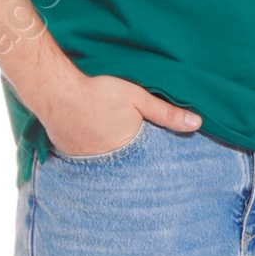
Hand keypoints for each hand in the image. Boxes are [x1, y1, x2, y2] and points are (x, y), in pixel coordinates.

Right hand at [39, 73, 202, 156]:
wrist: (57, 92)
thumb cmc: (99, 93)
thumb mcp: (139, 99)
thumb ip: (167, 113)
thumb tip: (197, 124)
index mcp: (129, 149)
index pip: (147, 160)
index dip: (151, 156)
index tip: (156, 158)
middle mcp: (108, 161)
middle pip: (125, 163)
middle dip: (131, 159)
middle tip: (130, 150)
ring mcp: (86, 161)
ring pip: (104, 163)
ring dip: (109, 156)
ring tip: (109, 142)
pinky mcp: (70, 156)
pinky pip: (85, 159)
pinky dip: (90, 152)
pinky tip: (90, 140)